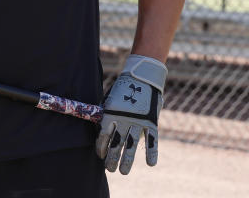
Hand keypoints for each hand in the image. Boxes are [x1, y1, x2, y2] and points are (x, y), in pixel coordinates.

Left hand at [94, 54, 166, 173]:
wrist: (142, 76)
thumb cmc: (122, 88)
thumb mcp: (109, 99)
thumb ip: (104, 113)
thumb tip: (96, 126)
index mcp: (111, 113)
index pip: (103, 135)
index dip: (101, 147)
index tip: (100, 156)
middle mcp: (124, 119)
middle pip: (116, 144)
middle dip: (112, 159)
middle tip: (110, 169)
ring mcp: (138, 121)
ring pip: (132, 145)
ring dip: (127, 160)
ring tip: (123, 172)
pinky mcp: (151, 121)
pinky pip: (152, 140)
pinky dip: (152, 152)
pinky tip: (150, 164)